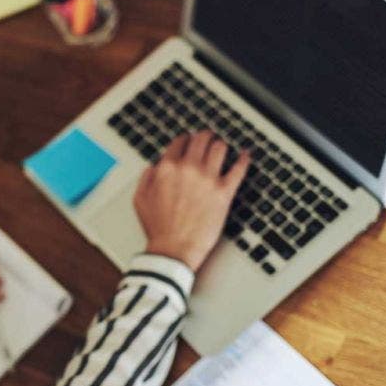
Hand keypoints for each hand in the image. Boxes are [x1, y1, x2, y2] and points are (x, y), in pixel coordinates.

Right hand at [133, 130, 249, 271]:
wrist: (174, 249)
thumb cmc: (157, 228)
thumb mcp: (140, 199)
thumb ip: (146, 178)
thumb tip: (153, 167)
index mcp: (167, 169)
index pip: (179, 142)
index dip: (185, 140)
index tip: (188, 141)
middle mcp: (188, 169)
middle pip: (201, 139)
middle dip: (204, 137)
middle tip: (207, 138)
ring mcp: (208, 179)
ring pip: (220, 148)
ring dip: (220, 145)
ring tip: (222, 147)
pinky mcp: (224, 192)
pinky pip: (239, 169)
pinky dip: (244, 159)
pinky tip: (245, 155)